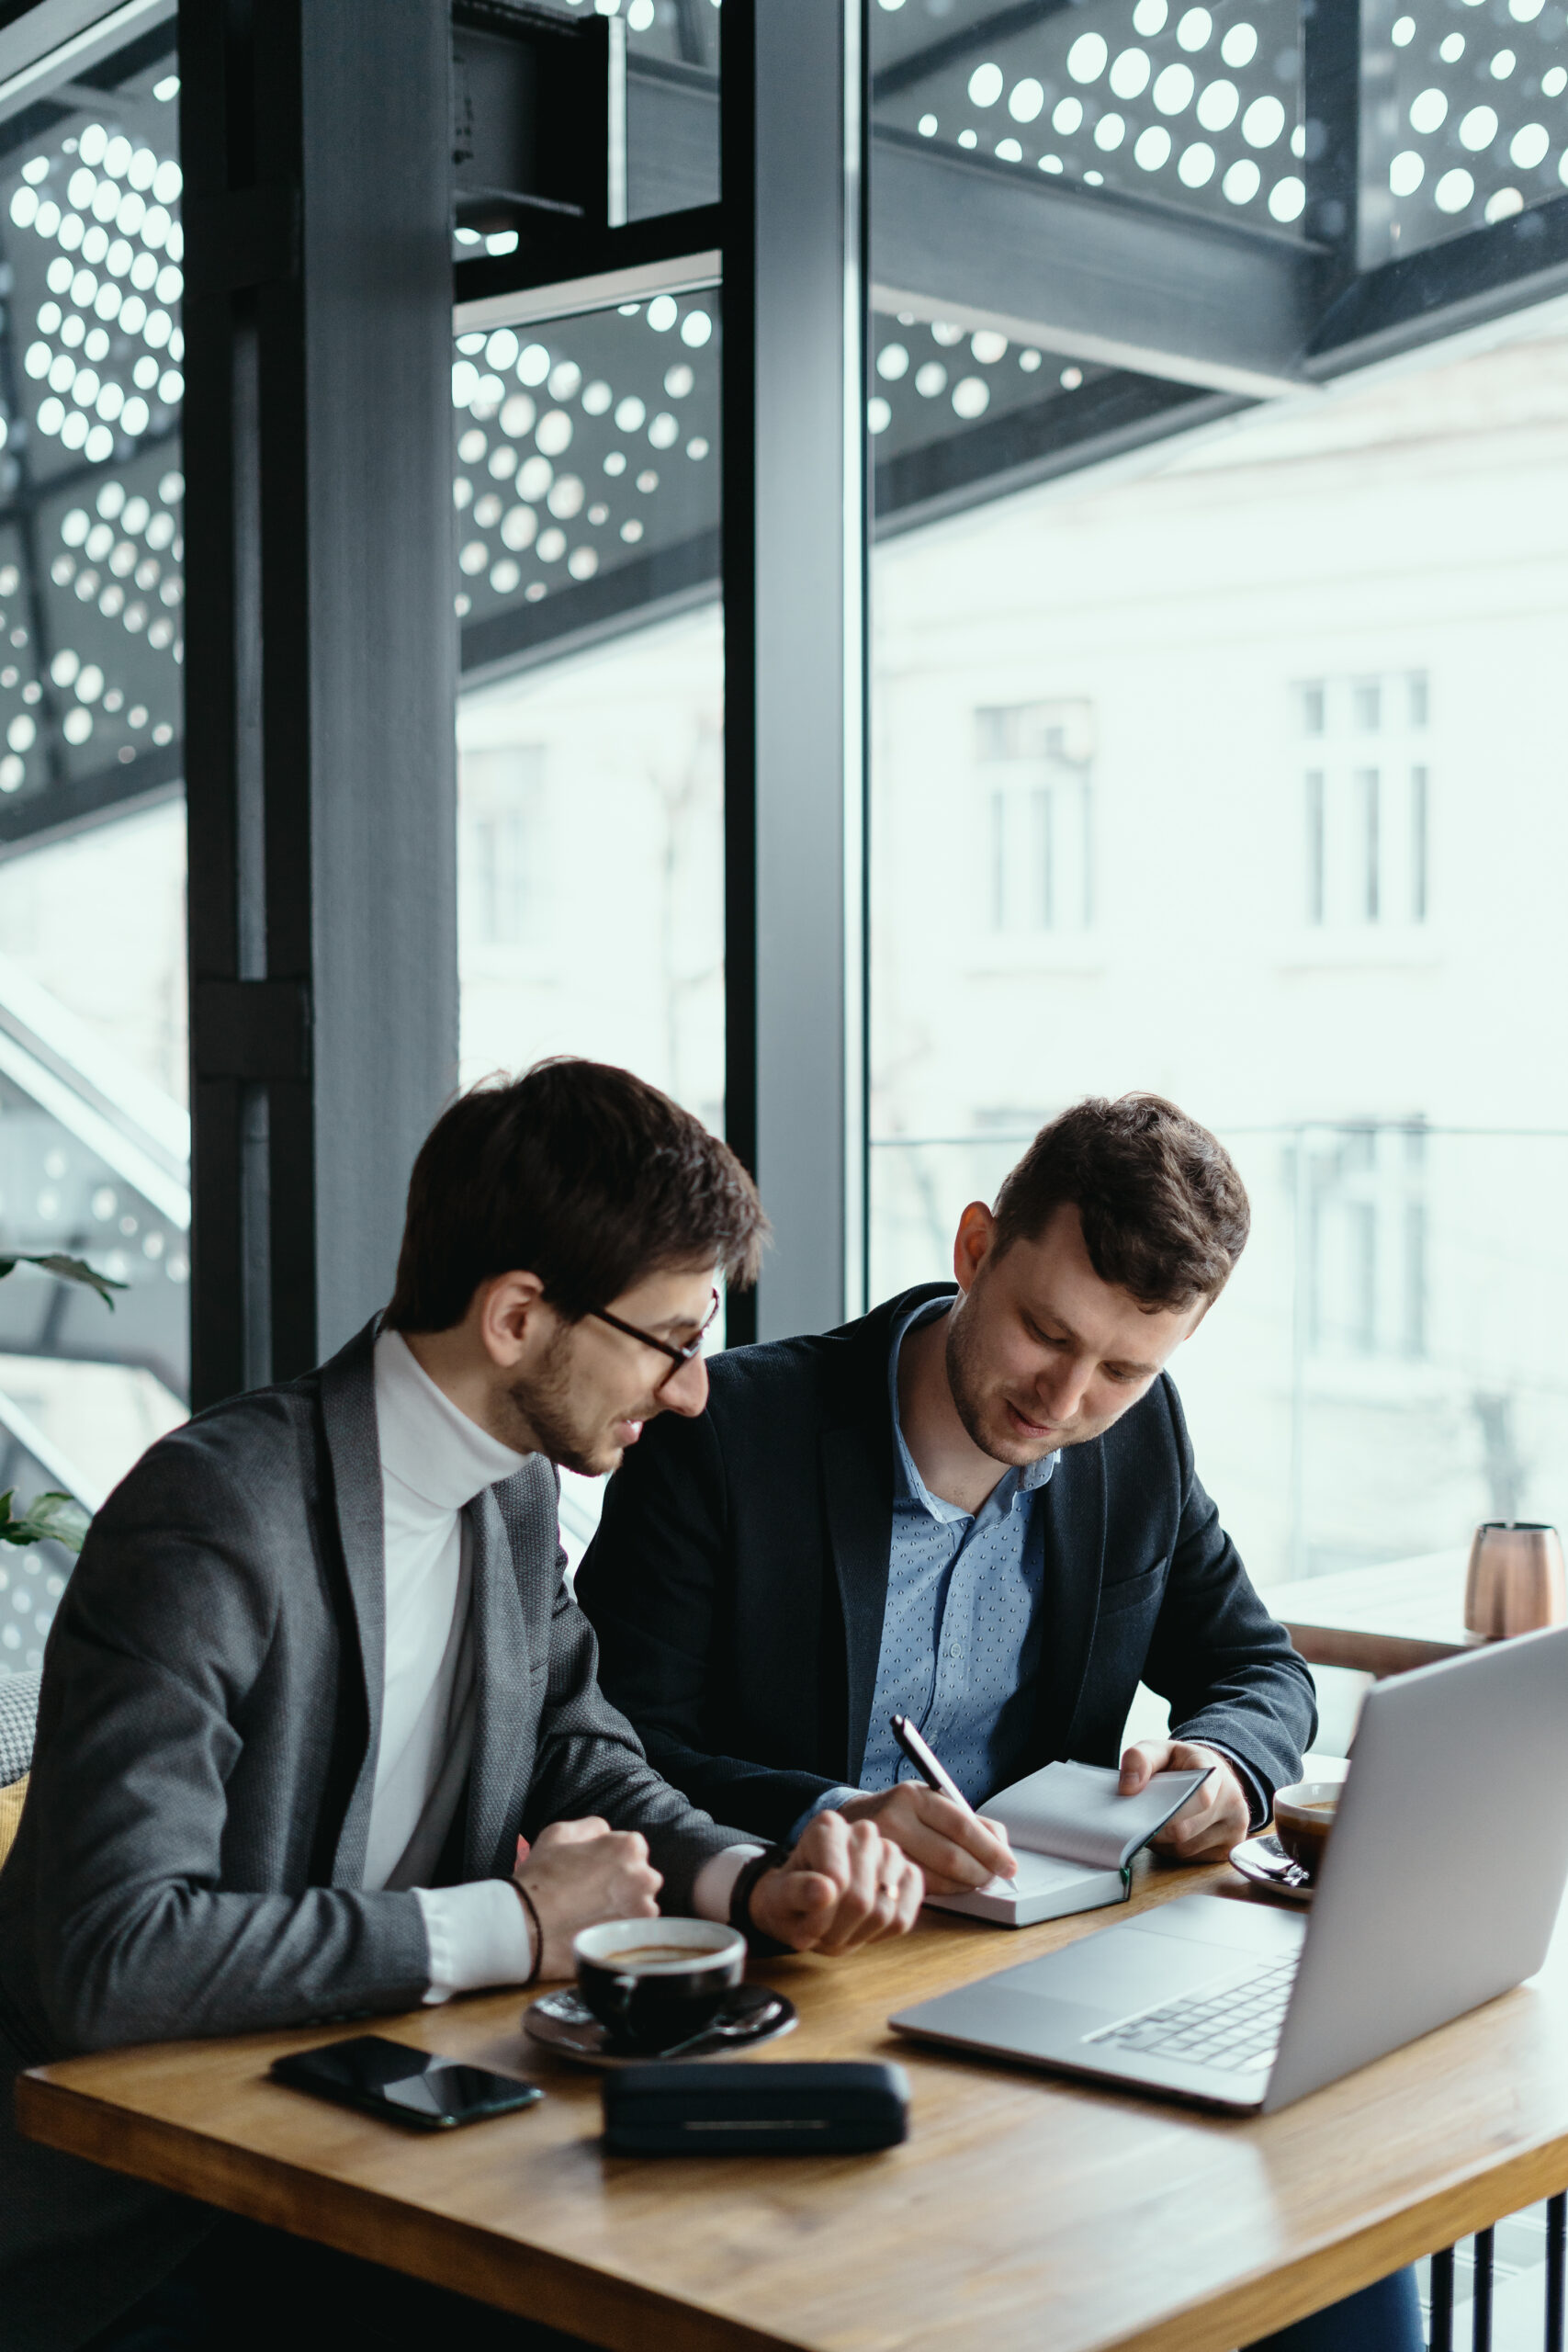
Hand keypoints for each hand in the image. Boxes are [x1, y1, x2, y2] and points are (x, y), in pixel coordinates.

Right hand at [515, 1816, 662, 1978]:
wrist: (526, 1928)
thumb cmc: (540, 1879)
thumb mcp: (558, 1833)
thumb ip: (591, 1827)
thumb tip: (606, 1832)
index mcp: (628, 1847)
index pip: (632, 1849)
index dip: (610, 1860)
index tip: (593, 1873)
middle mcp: (643, 1877)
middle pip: (641, 1877)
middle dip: (623, 1883)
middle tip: (592, 1895)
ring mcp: (642, 1911)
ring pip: (640, 1905)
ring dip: (623, 1908)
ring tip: (591, 1915)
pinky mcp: (635, 1940)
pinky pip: (635, 1931)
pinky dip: (619, 1930)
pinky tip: (594, 1930)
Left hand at [746, 1810, 924, 1954]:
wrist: (809, 1902)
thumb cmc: (791, 1896)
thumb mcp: (777, 1897)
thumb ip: (795, 1892)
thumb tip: (826, 1891)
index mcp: (828, 1826)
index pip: (836, 1881)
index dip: (819, 1917)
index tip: (804, 1927)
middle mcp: (864, 1831)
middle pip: (860, 1900)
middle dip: (836, 1930)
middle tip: (820, 1933)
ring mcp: (891, 1852)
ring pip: (883, 1912)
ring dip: (856, 1935)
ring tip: (837, 1928)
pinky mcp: (910, 1876)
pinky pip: (902, 1919)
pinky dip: (879, 1935)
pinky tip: (860, 1926)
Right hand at [838, 1784, 1016, 1895]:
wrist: (855, 1821)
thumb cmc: (904, 1812)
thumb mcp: (933, 1802)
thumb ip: (970, 1820)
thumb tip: (1003, 1846)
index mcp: (913, 1796)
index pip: (962, 1826)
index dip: (991, 1849)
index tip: (1009, 1863)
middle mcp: (895, 1820)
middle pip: (952, 1857)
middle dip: (982, 1872)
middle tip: (995, 1876)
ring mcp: (884, 1850)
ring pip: (939, 1878)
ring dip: (966, 1885)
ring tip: (975, 1880)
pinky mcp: (879, 1875)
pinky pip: (923, 1889)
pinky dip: (946, 1890)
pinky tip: (952, 1884)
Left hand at [1119, 1739, 1250, 1860]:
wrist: (1210, 1777)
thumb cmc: (1181, 1765)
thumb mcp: (1158, 1750)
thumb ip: (1139, 1758)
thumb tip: (1128, 1788)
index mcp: (1214, 1771)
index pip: (1200, 1797)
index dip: (1171, 1810)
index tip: (1148, 1810)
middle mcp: (1232, 1801)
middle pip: (1185, 1830)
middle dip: (1156, 1828)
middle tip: (1141, 1819)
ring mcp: (1235, 1828)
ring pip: (1186, 1849)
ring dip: (1163, 1843)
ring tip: (1157, 1823)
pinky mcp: (1230, 1848)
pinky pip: (1193, 1860)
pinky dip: (1175, 1852)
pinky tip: (1172, 1835)